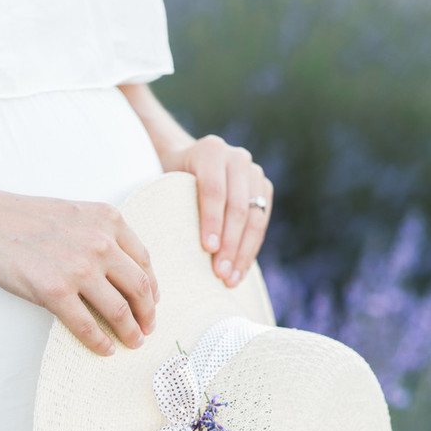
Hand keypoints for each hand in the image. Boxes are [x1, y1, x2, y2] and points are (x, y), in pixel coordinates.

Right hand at [0, 179, 158, 355]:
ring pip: (120, 310)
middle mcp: (100, 242)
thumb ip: (103, 235)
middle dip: (148, 314)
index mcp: (109, 220)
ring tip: (133, 342)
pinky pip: (87, 325)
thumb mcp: (76, 215)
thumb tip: (126, 272)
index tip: (152, 302)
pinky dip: (100, 342)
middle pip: (140, 288)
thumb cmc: (27, 220)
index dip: (153, 287)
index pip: (144, 261)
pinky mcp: (55, 291)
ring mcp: (78, 268)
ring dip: (131, 332)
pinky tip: (105, 349)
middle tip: (148, 328)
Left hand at [158, 134, 273, 286]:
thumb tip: (169, 248)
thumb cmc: (171, 182)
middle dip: (230, 244)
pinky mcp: (265, 189)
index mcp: (211, 151)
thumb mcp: (166, 184)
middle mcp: (237, 158)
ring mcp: (255, 172)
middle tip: (220, 273)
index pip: (214, 190)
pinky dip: (251, 249)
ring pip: (254, 217)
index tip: (208, 249)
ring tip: (231, 279)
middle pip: (238, 206)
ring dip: (243, 252)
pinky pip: (261, 223)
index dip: (212, 221)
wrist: (193, 164)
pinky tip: (240, 270)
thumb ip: (170, 203)